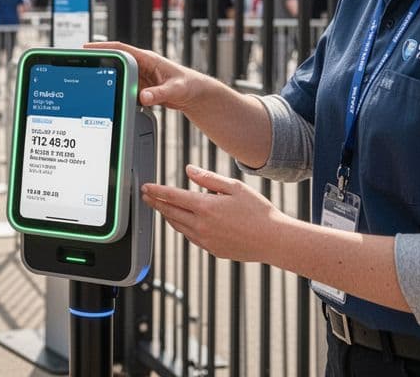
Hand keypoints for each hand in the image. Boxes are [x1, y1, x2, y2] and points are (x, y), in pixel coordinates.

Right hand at [86, 41, 204, 109]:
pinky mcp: (140, 88)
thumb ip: (159, 94)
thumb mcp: (175, 89)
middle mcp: (142, 66)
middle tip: (81, 64)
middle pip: (115, 62)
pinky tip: (109, 98)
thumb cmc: (189, 85)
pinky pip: (124, 88)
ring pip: (118, 76)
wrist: (194, 95)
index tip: (87, 48)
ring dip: (106, 79)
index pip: (121, 50)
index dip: (103, 47)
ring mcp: (140, 77)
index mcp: (148, 59)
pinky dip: (116, 92)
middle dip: (99, 62)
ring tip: (90, 83)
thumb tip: (144, 97)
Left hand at [141, 165, 291, 263]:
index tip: (145, 187)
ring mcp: (205, 240)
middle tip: (146, 196)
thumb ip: (208, 179)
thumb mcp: (235, 187)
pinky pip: (190, 237)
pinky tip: (182, 222)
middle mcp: (201, 225)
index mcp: (206, 207)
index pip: (172, 196)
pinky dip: (182, 227)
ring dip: (167, 215)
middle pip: (170, 212)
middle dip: (156, 203)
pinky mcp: (212, 250)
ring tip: (160, 207)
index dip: (156, 191)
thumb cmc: (258, 211)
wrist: (274, 240)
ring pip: (178, 226)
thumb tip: (189, 170)